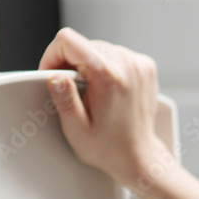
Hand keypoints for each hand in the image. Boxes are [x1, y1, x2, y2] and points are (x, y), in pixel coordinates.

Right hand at [38, 26, 166, 188]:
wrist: (139, 157)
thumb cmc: (109, 148)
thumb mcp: (77, 130)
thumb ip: (64, 100)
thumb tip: (55, 76)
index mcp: (108, 76)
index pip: (67, 41)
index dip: (52, 56)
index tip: (52, 74)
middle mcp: (126, 65)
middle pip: (84, 45)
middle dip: (72, 64)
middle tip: (74, 91)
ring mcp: (139, 64)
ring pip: (100, 49)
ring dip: (91, 66)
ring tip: (93, 93)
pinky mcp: (146, 66)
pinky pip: (117, 56)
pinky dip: (109, 68)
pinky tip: (110, 90)